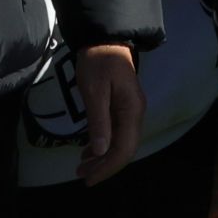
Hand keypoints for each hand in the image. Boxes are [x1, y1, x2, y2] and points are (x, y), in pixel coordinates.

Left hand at [73, 44, 143, 185]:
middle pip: (124, 149)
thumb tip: (101, 152)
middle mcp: (135, 114)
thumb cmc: (98, 61)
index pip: (124, 149)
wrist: (104, 38)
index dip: (108, 168)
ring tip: (83, 168)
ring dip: (103, 158)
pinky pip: (116, 133)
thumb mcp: (94, 90)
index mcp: (131, 110)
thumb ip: (99, 120)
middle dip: (104, 166)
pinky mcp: (122, 107)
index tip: (90, 179)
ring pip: (120, 143)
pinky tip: (90, 151)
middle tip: (82, 176)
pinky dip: (103, 145)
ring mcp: (130, 111)